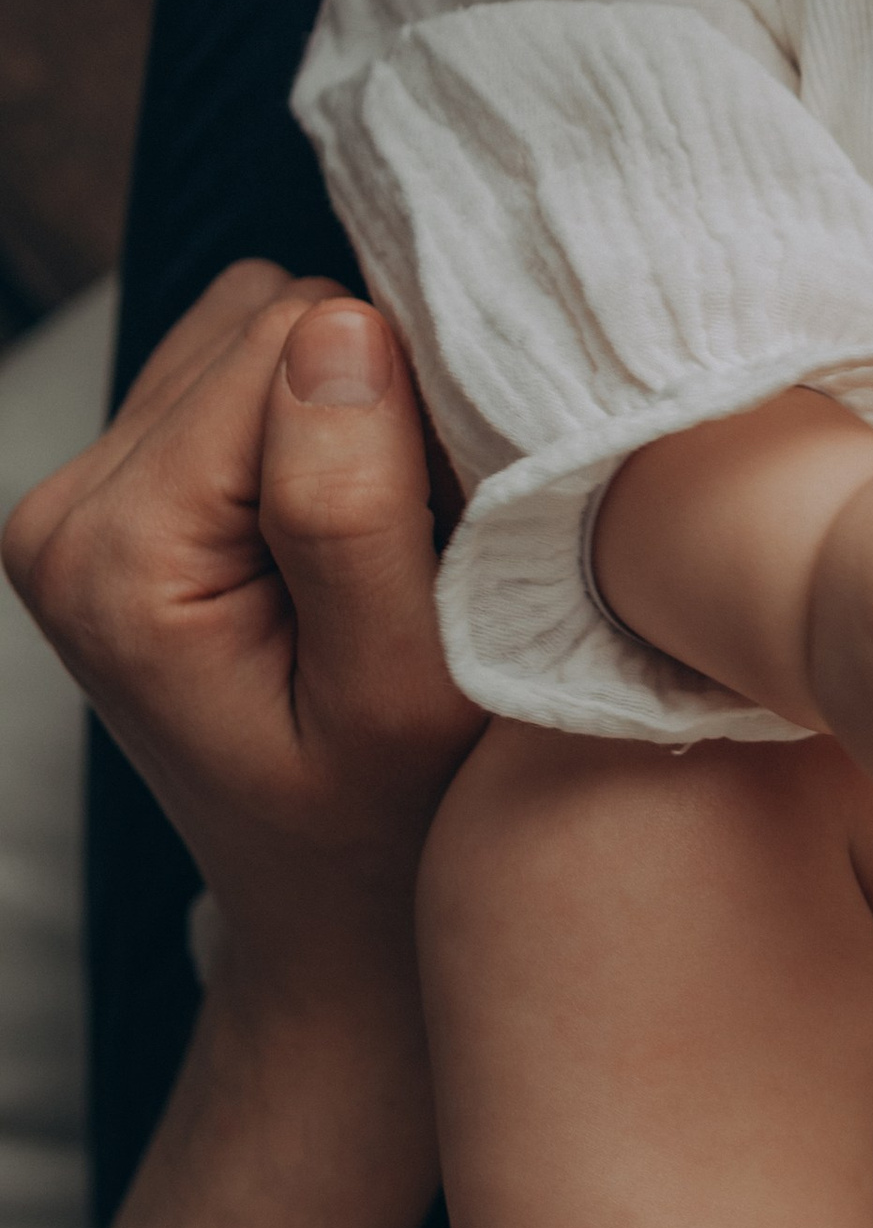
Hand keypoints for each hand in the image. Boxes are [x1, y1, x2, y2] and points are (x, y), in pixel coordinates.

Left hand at [2, 264, 479, 1017]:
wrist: (329, 907)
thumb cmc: (386, 822)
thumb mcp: (403, 692)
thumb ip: (351, 514)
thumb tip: (341, 330)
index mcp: (118, 556)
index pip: (293, 341)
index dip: (408, 403)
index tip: (451, 521)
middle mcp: (67, 511)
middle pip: (267, 320)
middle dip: (377, 397)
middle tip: (427, 537)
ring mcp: (80, 497)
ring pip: (259, 326)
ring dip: (353, 402)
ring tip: (389, 533)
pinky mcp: (118, 490)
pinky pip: (244, 366)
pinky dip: (322, 416)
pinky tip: (352, 520)